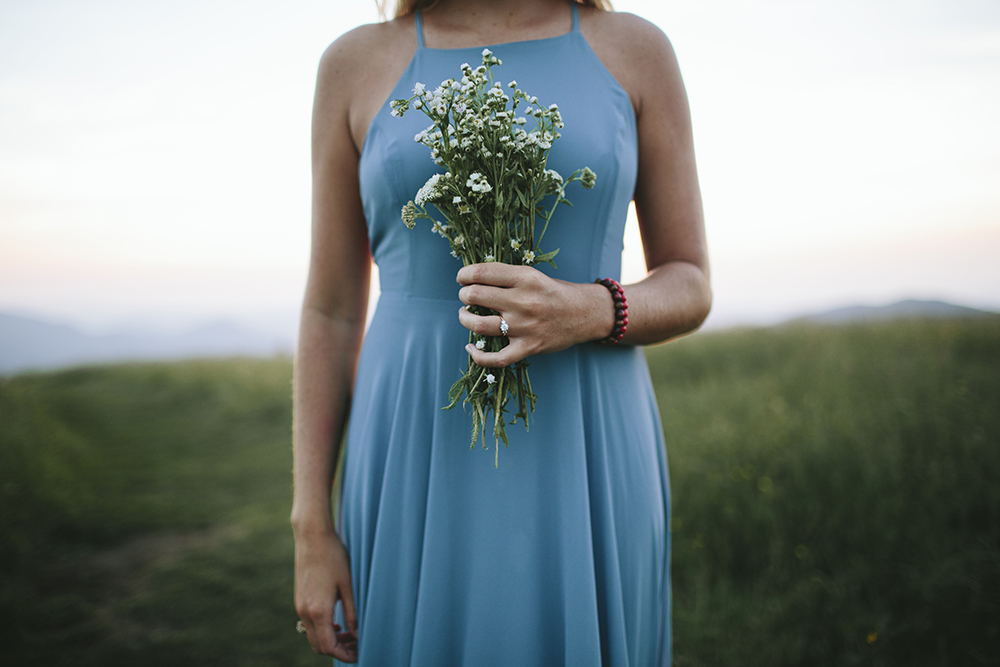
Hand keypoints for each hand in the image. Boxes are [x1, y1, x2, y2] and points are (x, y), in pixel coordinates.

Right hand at [294, 530, 357, 661]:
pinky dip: (322, 630)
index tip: (359, 654)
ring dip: (330, 640)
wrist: (312, 537)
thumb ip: (352, 613)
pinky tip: (337, 623)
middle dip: (338, 650)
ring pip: (312, 636)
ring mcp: (299, 606)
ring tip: (350, 634)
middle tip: (356, 645)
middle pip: (318, 646)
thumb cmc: (333, 557)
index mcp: (318, 611)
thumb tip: (358, 634)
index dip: (344, 654)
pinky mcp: (299, 599)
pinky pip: (309, 624)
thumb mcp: (348, 585)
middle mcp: (305, 612)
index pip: (328, 646)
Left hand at [457, 263, 613, 367]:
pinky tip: (470, 347)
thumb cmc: (555, 293)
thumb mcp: (534, 276)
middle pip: (476, 296)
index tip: (462, 278)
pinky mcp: (528, 348)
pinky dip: (477, 355)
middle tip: (466, 297)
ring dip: (465, 318)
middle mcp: (523, 301)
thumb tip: (473, 280)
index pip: (482, 273)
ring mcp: (525, 327)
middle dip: (464, 295)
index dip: (464, 275)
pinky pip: (495, 358)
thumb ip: (507, 277)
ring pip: (479, 325)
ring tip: (466, 315)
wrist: (585, 314)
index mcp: (525, 277)